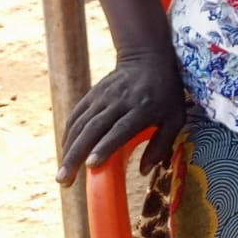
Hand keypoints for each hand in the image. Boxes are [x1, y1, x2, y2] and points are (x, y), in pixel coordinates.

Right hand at [56, 46, 187, 186]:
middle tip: (64, 180)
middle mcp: (120, 101)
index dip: (105, 147)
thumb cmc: (166, 93)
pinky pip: (76, 115)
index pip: (120, 129)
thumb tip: (144, 172)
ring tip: (61, 175)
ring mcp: (103, 96)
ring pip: (80, 124)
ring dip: (68, 150)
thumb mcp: (175, 117)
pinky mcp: (93, 93)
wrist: (147, 57)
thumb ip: (162, 145)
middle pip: (93, 129)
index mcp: (143, 108)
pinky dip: (68, 135)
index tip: (90, 165)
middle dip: (76, 155)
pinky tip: (65, 152)